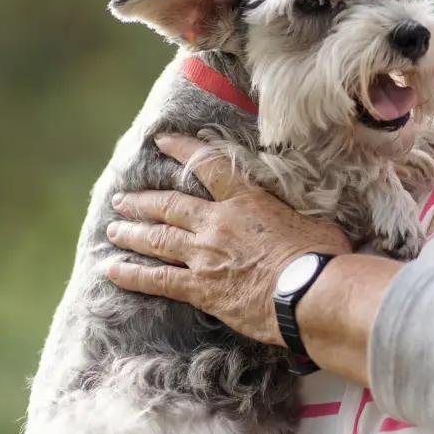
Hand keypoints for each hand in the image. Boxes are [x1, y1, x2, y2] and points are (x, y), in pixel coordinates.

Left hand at [104, 134, 352, 344]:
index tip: (162, 141)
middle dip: (143, 201)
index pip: (208, 165)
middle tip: (122, 199)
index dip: (182, 150)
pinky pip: (157, 279)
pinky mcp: (199, 288)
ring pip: (157, 239)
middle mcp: (217, 222)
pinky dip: (132, 274)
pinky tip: (111, 269)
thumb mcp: (315, 223)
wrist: (308, 292)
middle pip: (170, 205)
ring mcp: (203, 255)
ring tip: (113, 229)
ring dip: (132, 233)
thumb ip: (298, 219)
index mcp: (246, 200)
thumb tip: (311, 224)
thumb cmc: (321, 257)